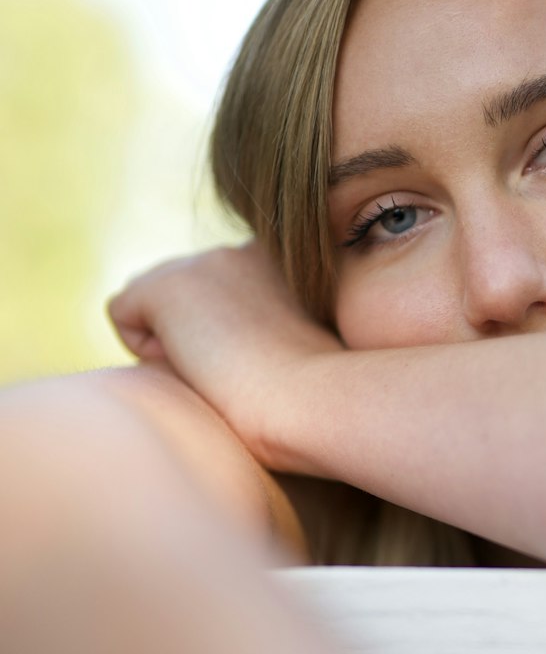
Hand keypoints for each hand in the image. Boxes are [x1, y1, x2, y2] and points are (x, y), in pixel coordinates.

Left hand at [106, 243, 339, 459]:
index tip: (269, 368)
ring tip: (220, 372)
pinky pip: (122, 314)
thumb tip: (199, 344)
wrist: (314, 403)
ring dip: (173, 343)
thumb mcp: (295, 352)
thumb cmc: (314, 402)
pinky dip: (144, 348)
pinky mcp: (166, 285)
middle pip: (182, 301)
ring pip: (151, 306)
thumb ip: (259, 333)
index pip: (220, 299)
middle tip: (240, 375)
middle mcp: (240, 251)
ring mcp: (202, 263)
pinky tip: (193, 365)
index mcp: (280, 263)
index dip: (230, 344)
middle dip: (196, 338)